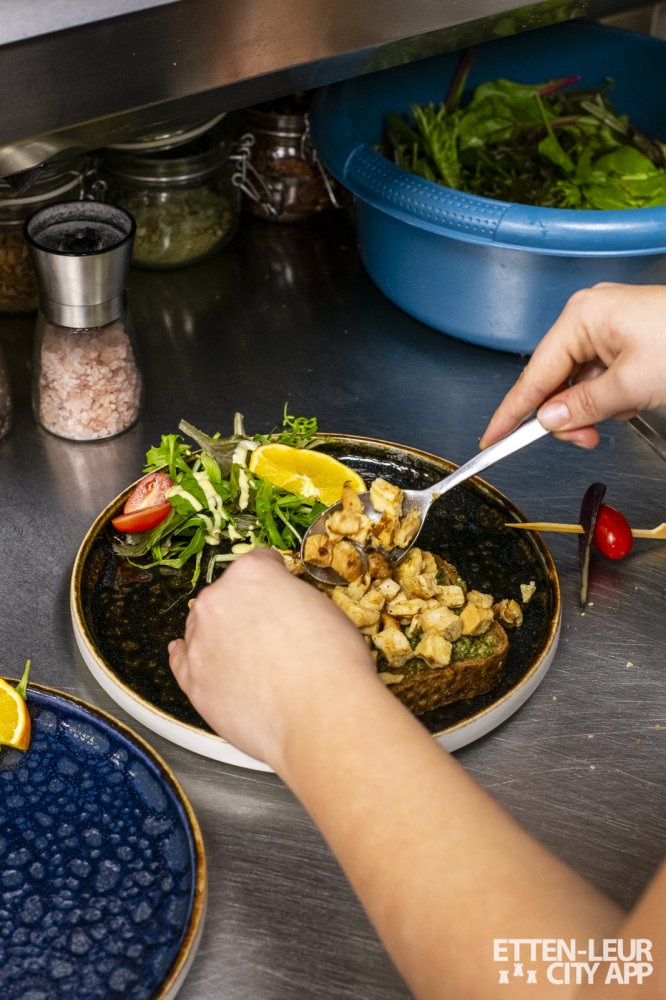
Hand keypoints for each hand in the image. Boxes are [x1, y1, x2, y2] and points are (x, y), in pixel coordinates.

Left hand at [168, 548, 375, 768]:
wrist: (321, 714)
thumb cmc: (331, 664)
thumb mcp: (324, 609)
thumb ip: (292, 600)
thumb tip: (287, 608)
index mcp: (252, 574)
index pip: (258, 563)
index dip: (274, 577)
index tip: (278, 588)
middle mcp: (218, 600)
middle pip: (226, 595)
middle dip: (244, 609)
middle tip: (269, 633)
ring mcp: (200, 640)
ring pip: (202, 627)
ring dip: (219, 635)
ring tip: (246, 658)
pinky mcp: (192, 679)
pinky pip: (180, 660)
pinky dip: (186, 656)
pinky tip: (189, 655)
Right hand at [480, 282, 665, 448]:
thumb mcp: (632, 385)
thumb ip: (582, 406)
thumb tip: (548, 420)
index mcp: (582, 317)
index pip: (533, 375)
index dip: (512, 413)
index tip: (492, 438)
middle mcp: (588, 317)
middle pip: (554, 381)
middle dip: (568, 415)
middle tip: (586, 438)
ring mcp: (606, 327)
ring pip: (577, 384)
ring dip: (593, 409)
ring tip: (623, 411)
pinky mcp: (623, 339)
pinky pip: (598, 377)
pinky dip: (609, 398)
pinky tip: (632, 400)